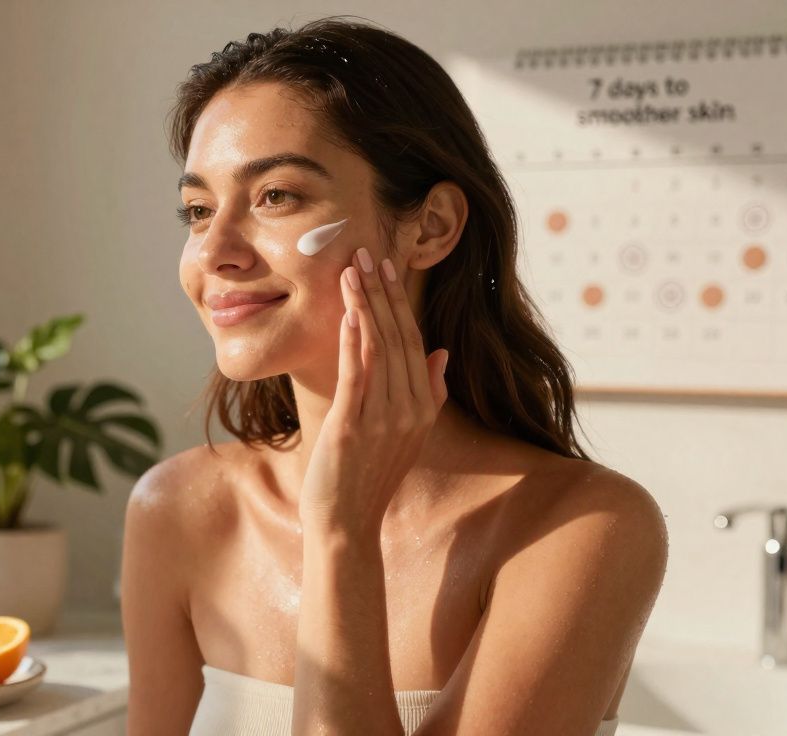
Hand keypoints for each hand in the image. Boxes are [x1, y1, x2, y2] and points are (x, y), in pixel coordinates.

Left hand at [299, 248, 448, 537]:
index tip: (388, 268)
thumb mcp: (407, 435)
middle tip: (368, 252)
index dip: (400, 302)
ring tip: (352, 270)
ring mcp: (385, 418)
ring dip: (366, 305)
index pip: (415, 342)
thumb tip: (439, 353)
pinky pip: (357, 374)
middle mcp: (411, 410)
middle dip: (383, 292)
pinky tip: (349, 312)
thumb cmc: (368, 478)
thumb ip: (428, 393)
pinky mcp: (354, 426)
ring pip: (379, 348)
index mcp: (424, 407)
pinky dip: (354, 341)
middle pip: (400, 337)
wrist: (347, 524)